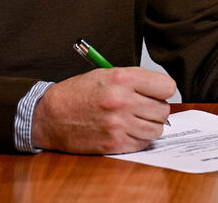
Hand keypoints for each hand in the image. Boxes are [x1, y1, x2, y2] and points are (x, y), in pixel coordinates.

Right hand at [31, 67, 175, 153]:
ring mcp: (119, 124)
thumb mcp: (106, 74)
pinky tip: (126, 131)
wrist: (50, 116)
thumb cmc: (76, 94)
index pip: (167, 87)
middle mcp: (122, 101)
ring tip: (134, 120)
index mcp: (122, 79)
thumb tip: (161, 89)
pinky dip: (138, 139)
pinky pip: (142, 143)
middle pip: (164, 110)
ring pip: (156, 129)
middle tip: (144, 108)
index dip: (162, 91)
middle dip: (157, 109)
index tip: (157, 93)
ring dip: (149, 126)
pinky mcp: (114, 143)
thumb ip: (136, 79)